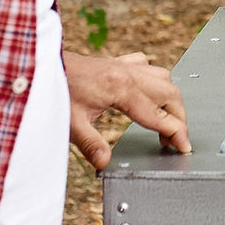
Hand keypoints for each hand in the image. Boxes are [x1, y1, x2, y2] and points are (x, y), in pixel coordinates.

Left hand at [63, 50, 187, 164]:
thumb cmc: (55, 87)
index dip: (175, 132)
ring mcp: (123, 65)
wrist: (41, 61)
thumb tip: (104, 163)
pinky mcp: (116, 62)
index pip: (158, 115)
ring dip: (170, 99)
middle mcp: (127, 73)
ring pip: (162, 77)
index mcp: (121, 88)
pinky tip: (148, 91)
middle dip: (179, 117)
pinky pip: (146, 66)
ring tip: (166, 120)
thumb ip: (90, 144)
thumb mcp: (71, 123)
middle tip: (176, 139)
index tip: (184, 147)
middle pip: (169, 94)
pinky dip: (154, 79)